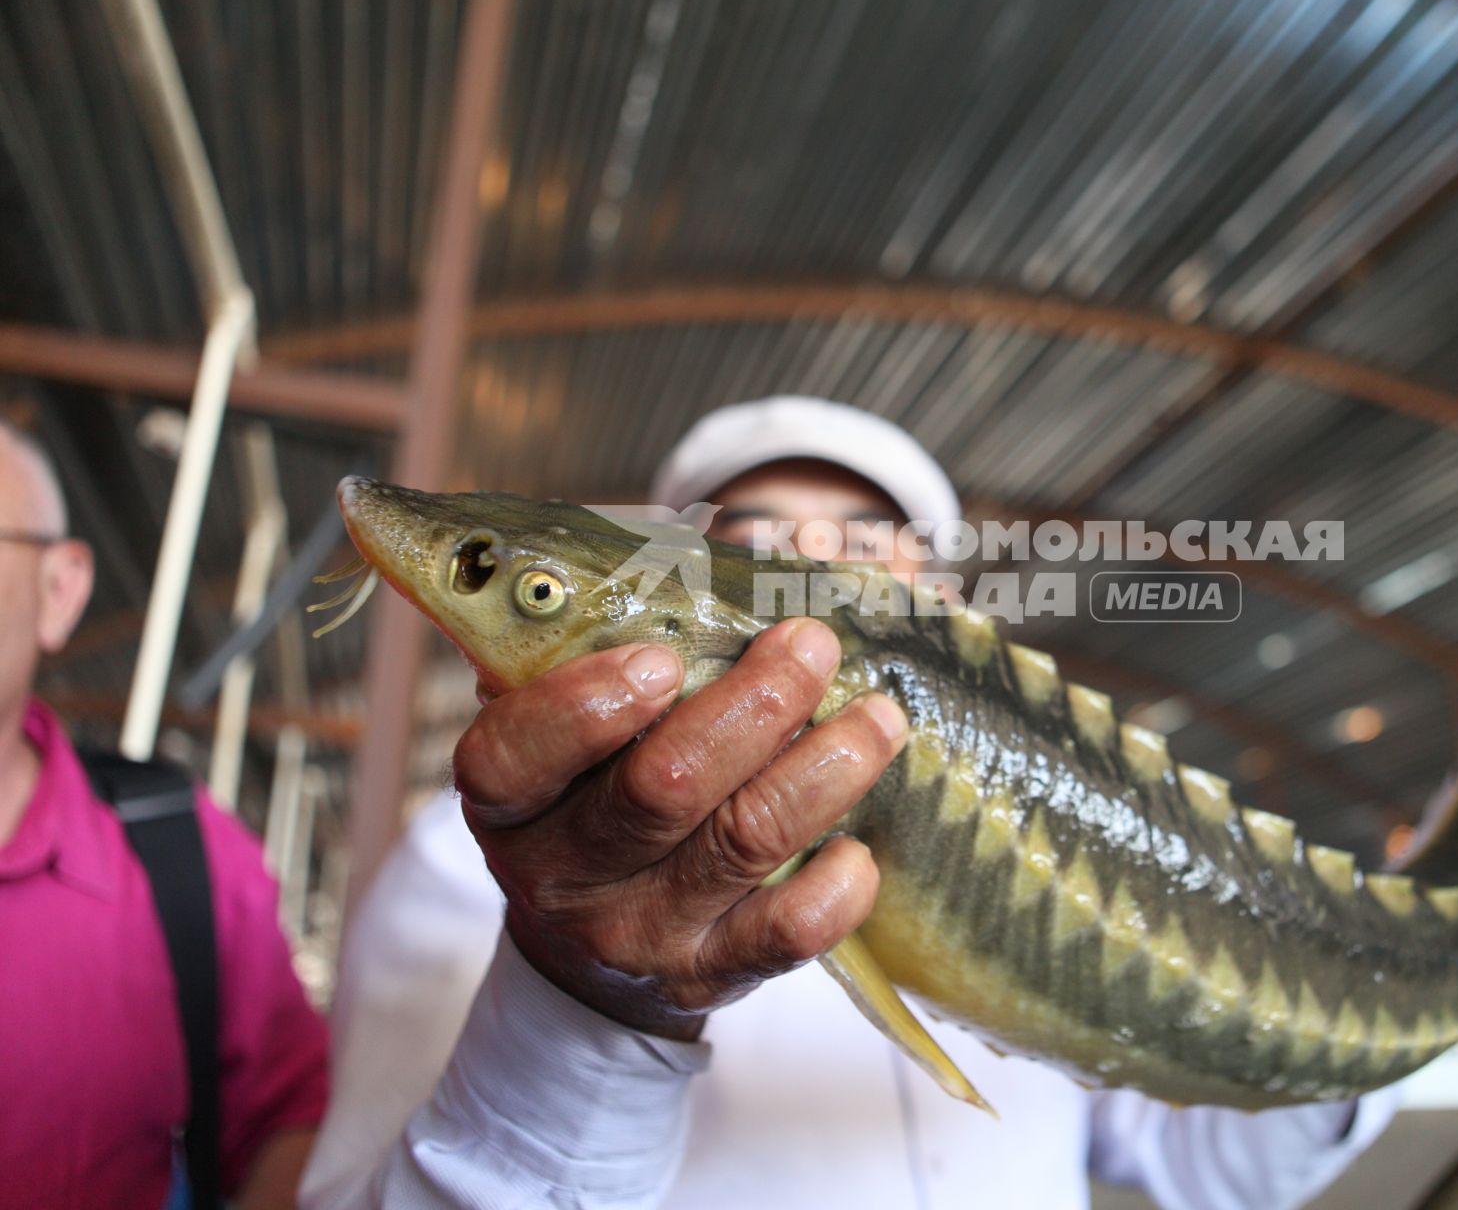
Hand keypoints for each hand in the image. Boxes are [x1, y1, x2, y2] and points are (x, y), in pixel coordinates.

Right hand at [449, 617, 905, 1038]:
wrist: (593, 959)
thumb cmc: (598, 794)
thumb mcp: (579, 726)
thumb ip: (629, 638)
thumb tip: (778, 550)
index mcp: (509, 799)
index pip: (512, 757)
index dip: (584, 706)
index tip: (662, 656)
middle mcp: (562, 874)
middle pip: (661, 788)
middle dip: (753, 705)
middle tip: (812, 644)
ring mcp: (637, 933)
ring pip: (741, 842)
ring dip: (822, 768)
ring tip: (879, 718)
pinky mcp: (708, 977)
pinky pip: (785, 935)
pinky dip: (838, 888)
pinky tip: (862, 845)